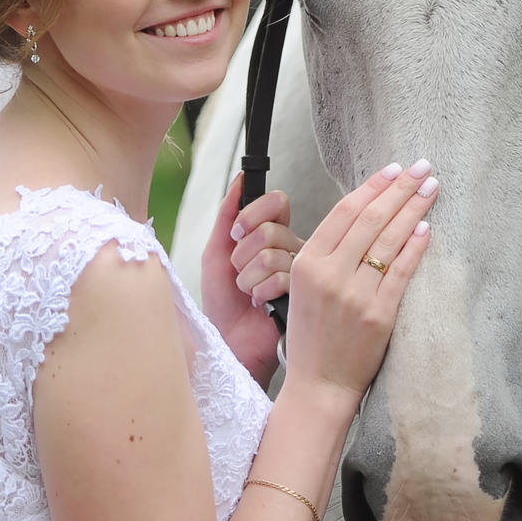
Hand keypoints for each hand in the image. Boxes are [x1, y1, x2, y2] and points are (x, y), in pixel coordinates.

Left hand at [201, 174, 302, 385]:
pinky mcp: (305, 293)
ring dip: (248, 277)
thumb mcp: (216, 253)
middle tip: (239, 273)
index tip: (236, 232)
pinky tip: (260, 303)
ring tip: (248, 292)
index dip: (255, 214)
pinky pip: (282, 277)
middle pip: (272, 230)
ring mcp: (301, 271)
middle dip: (243, 254)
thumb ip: (227, 215)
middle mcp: (291, 249)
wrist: (228, 341)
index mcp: (273, 235)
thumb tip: (240, 179)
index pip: (278, 203)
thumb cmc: (223, 302)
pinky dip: (260, 291)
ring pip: (273, 254)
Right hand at [281, 159, 438, 405]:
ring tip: (431, 188)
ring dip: (413, 209)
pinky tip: (427, 227)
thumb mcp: (303, 288)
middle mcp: (329, 275)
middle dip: (399, 188)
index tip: (393, 170)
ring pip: (388, 240)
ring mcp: (354, 295)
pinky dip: (415, 247)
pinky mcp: (378, 315)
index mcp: (306, 264)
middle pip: (370, 220)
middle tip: (422, 168)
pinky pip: (401, 272)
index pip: (343, 213)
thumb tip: (365, 216)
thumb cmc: (313, 335)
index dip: (371, 187)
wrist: (320, 383)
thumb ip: (327, 254)